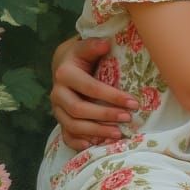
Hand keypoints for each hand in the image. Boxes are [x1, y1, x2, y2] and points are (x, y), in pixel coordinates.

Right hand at [50, 36, 137, 150]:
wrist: (64, 64)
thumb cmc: (82, 55)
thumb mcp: (86, 46)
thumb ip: (93, 45)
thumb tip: (105, 44)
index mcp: (64, 74)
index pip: (90, 88)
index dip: (112, 97)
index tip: (133, 103)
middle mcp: (57, 93)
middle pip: (79, 110)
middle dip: (105, 116)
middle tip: (127, 119)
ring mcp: (57, 109)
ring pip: (72, 126)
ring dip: (96, 131)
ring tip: (118, 134)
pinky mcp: (60, 119)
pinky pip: (66, 136)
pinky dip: (79, 143)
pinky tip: (95, 144)